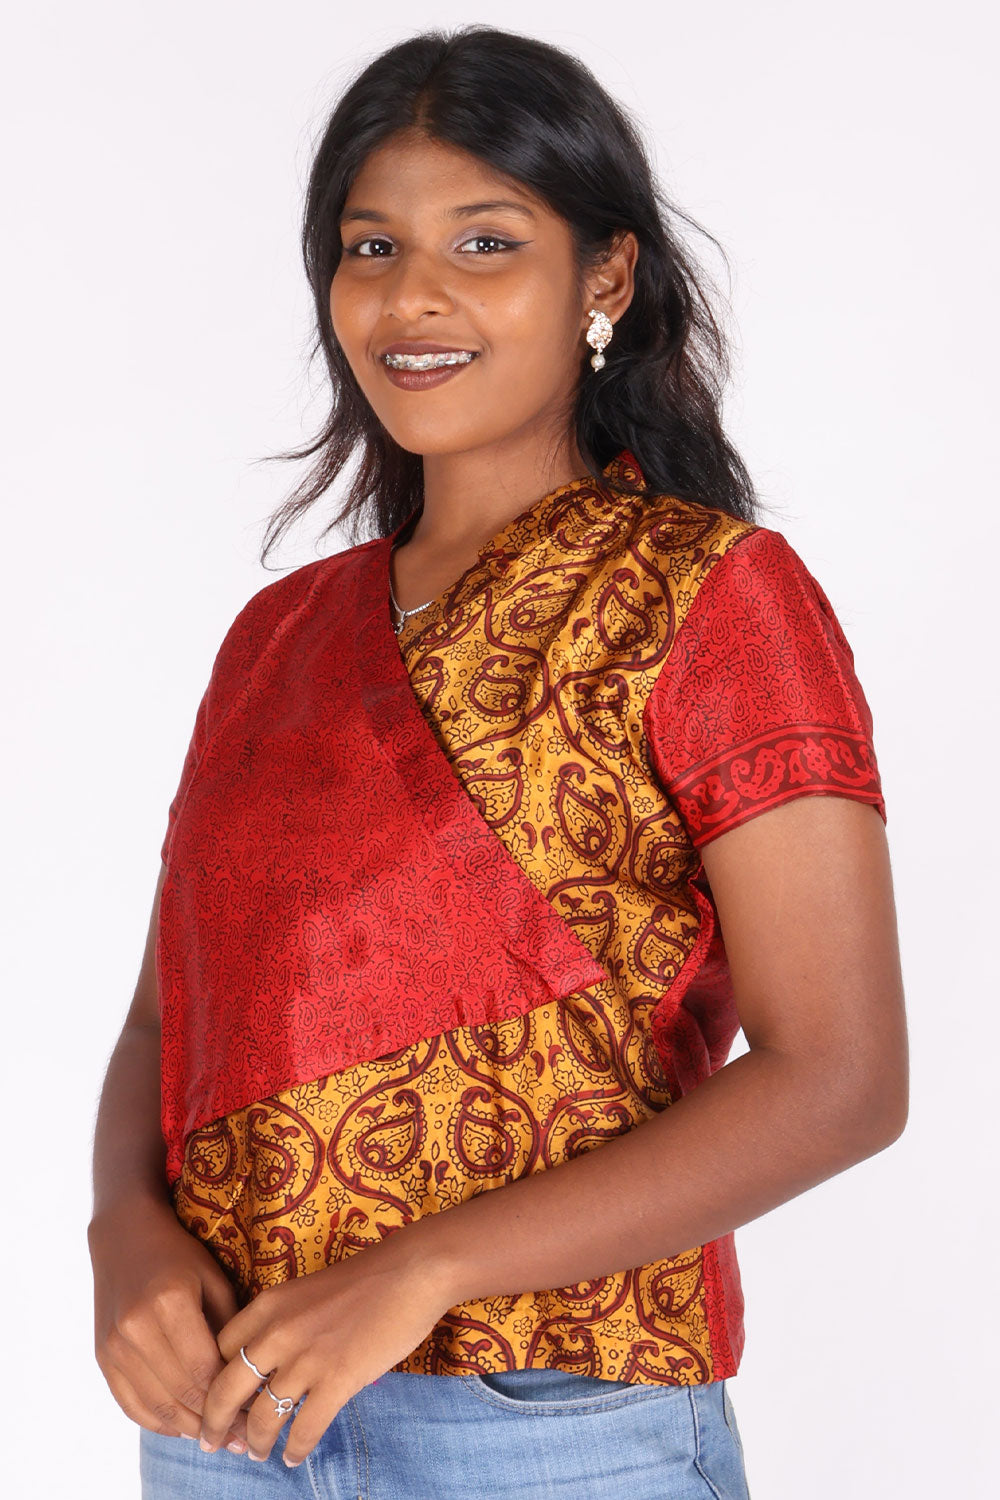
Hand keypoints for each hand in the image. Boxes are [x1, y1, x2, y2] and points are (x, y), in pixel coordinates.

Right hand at [89, 1196, 249, 1450]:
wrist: (124, 1237)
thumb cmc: (179, 1255)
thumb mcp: (214, 1279)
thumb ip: (230, 1328)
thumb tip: (251, 1377)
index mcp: (170, 1303)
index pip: (204, 1370)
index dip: (230, 1400)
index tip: (254, 1416)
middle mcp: (136, 1328)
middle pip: (180, 1393)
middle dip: (213, 1422)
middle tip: (239, 1439)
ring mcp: (114, 1345)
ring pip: (155, 1406)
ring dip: (187, 1428)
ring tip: (215, 1438)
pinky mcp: (103, 1356)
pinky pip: (131, 1404)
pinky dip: (158, 1421)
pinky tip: (183, 1425)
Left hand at [198, 1227, 453, 1466]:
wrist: (410, 1272)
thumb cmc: (364, 1280)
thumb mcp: (305, 1291)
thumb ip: (281, 1322)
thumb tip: (268, 1365)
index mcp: (268, 1305)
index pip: (220, 1351)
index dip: (215, 1380)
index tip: (219, 1400)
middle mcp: (278, 1332)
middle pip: (226, 1389)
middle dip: (215, 1423)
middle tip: (212, 1443)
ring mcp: (307, 1358)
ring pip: (263, 1417)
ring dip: (257, 1443)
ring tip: (257, 1454)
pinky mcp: (337, 1380)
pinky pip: (304, 1429)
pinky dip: (295, 1450)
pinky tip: (294, 1458)